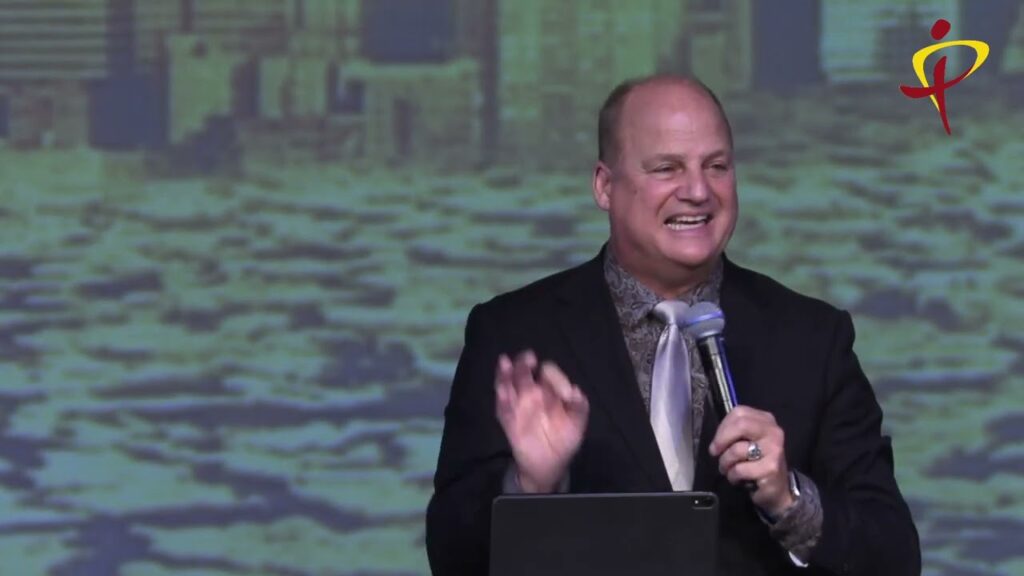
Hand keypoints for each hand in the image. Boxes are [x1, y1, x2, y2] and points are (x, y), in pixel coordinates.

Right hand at [495, 350, 589, 492]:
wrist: (550, 465)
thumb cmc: (564, 439)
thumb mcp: (577, 424)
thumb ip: (579, 407)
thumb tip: (576, 391)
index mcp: (550, 390)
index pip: (548, 373)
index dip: (553, 376)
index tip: (563, 390)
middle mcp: (532, 393)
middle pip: (524, 372)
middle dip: (524, 363)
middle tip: (528, 358)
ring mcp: (518, 406)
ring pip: (508, 385)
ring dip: (506, 375)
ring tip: (505, 363)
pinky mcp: (509, 421)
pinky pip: (503, 409)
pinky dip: (502, 399)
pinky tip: (503, 391)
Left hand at [709, 406, 792, 516]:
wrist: (778, 489)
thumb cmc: (758, 462)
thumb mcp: (748, 441)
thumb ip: (735, 433)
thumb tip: (716, 439)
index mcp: (766, 420)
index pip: (739, 413)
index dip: (722, 427)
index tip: (717, 441)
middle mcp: (773, 432)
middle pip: (740, 425)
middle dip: (721, 440)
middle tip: (715, 452)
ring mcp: (774, 449)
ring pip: (736, 450)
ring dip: (725, 463)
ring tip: (727, 469)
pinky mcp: (771, 468)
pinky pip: (740, 469)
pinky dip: (732, 476)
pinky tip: (737, 479)